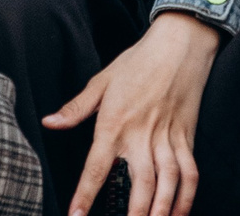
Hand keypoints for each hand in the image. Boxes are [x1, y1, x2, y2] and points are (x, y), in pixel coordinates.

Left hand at [46, 12, 220, 215]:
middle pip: (140, 183)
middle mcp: (142, 134)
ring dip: (162, 210)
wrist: (181, 41)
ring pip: (168, 182)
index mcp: (115, 122)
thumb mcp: (102, 80)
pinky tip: (179, 213)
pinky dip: (187, 196)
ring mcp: (168, 136)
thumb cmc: (138, 59)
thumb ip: (76, 108)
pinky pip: (190, 171)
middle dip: (134, 214)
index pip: (96, 167)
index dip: (85, 195)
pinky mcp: (187, 136)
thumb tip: (49, 123)